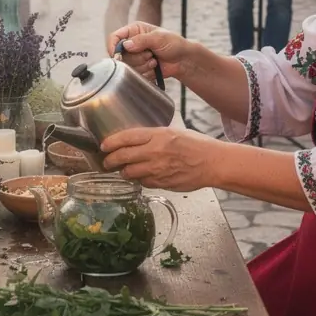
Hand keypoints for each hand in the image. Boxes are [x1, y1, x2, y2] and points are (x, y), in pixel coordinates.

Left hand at [101, 125, 217, 190]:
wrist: (213, 163)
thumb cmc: (196, 145)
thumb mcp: (173, 132)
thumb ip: (153, 136)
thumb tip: (133, 141)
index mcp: (157, 135)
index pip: (126, 137)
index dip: (111, 142)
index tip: (103, 146)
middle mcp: (155, 152)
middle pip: (122, 157)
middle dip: (110, 160)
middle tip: (106, 162)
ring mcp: (158, 169)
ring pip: (130, 172)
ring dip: (124, 172)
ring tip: (124, 170)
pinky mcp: (162, 183)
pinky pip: (143, 183)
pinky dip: (140, 180)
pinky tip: (142, 176)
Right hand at [106, 23, 191, 81]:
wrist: (183, 60)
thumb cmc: (174, 44)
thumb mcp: (158, 38)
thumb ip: (141, 40)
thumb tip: (125, 45)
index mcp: (134, 30)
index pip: (115, 37)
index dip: (113, 46)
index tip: (118, 55)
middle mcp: (132, 43)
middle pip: (120, 55)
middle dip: (136, 57)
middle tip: (150, 54)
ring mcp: (135, 56)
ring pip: (128, 66)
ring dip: (143, 65)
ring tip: (154, 60)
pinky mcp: (139, 68)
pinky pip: (135, 74)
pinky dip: (146, 72)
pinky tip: (155, 67)